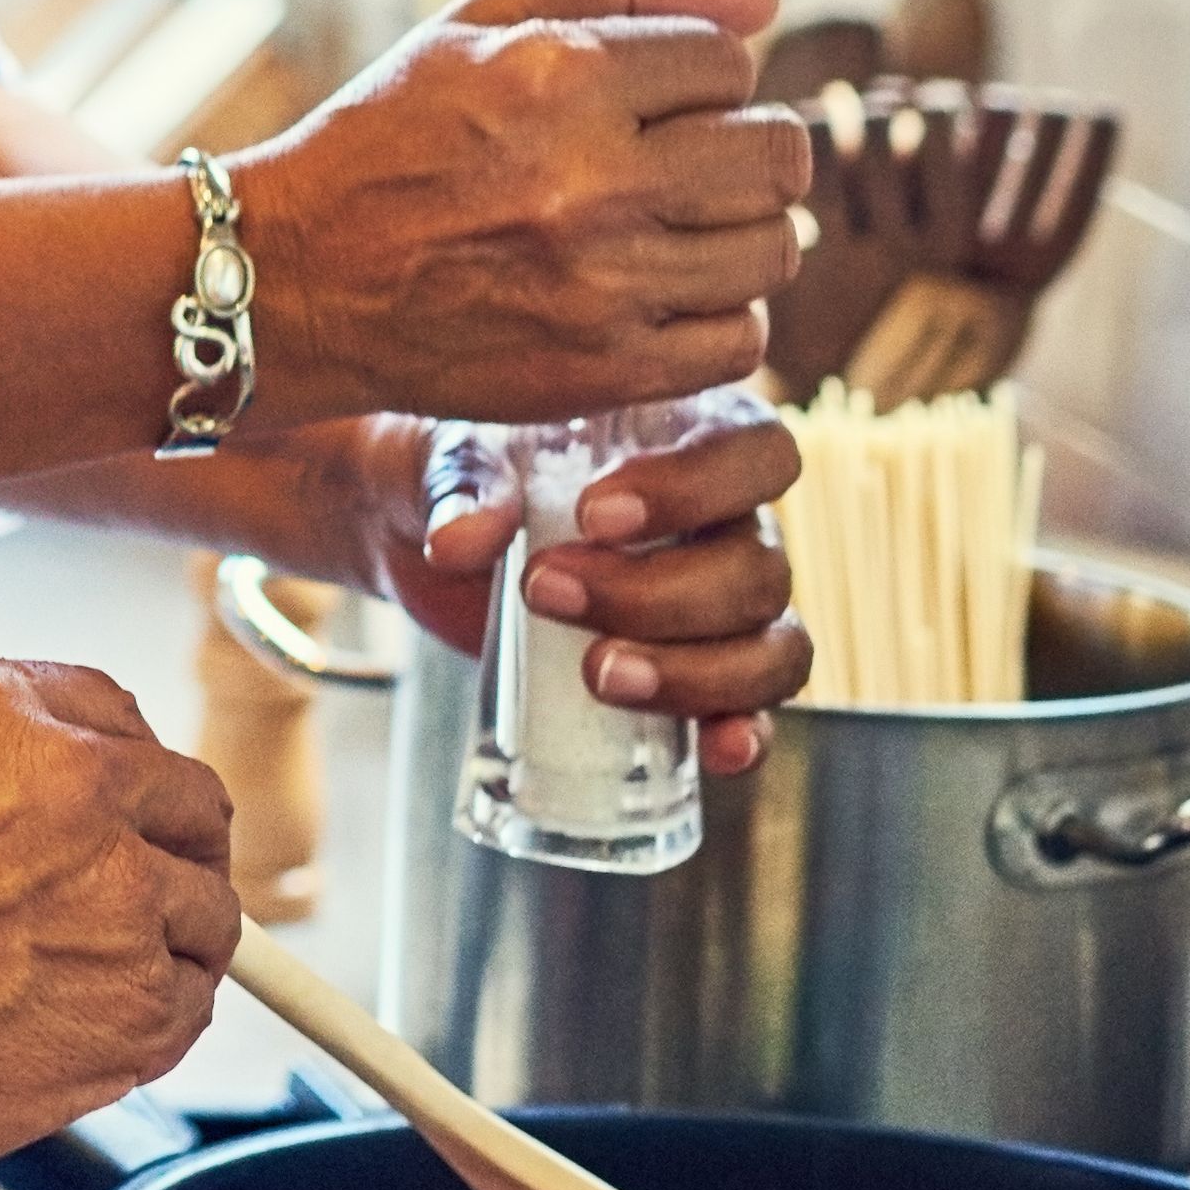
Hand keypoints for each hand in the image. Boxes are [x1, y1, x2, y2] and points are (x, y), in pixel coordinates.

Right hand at [0, 653, 237, 1174]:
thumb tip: (33, 790)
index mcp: (8, 714)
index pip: (115, 712)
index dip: (114, 764)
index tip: (111, 800)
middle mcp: (83, 793)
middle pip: (190, 804)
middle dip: (168, 840)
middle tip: (135, 883)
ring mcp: (121, 902)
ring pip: (209, 913)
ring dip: (168, 936)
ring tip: (91, 971)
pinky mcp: (136, 1010)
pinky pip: (191, 1003)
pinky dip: (158, 1013)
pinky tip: (88, 1020)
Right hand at [230, 0, 807, 427]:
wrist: (291, 277)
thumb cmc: (384, 139)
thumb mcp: (476, 26)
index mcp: (561, 75)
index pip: (730, 65)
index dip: (701, 80)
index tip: (655, 102)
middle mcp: (593, 178)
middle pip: (776, 157)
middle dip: (745, 150)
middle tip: (690, 165)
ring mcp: (604, 283)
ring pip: (771, 250)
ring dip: (734, 235)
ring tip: (668, 230)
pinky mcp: (605, 369)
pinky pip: (742, 342)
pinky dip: (717, 318)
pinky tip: (658, 294)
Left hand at [342, 401, 814, 771]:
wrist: (417, 536)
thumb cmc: (458, 471)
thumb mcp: (449, 458)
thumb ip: (461, 486)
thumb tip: (464, 540)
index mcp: (695, 438)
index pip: (758, 452)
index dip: (696, 489)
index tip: (595, 516)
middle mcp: (730, 523)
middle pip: (759, 568)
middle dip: (658, 596)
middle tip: (547, 593)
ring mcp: (722, 608)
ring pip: (771, 648)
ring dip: (696, 673)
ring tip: (599, 675)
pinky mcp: (694, 678)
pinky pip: (754, 711)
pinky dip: (742, 735)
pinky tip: (713, 751)